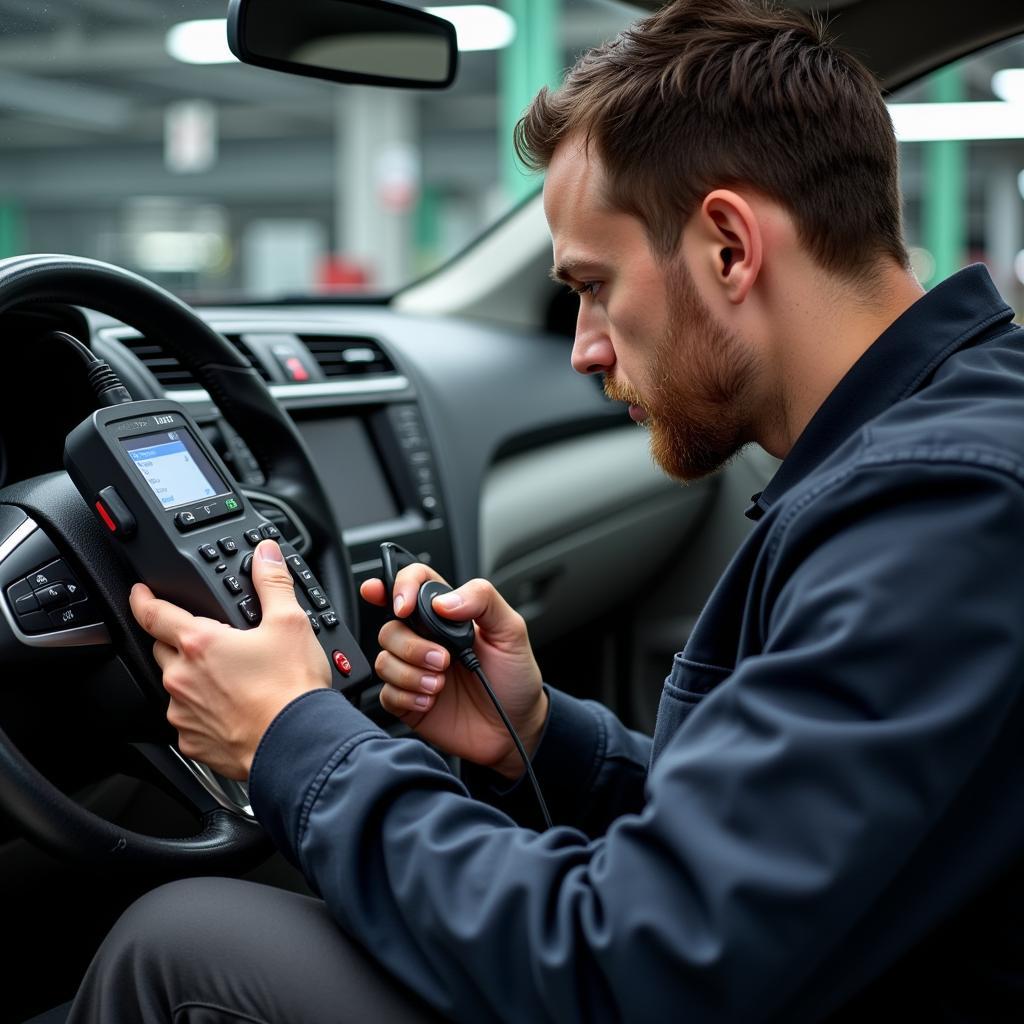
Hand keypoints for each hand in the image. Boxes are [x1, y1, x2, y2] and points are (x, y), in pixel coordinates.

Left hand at [130, 539, 330, 780]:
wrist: (298, 744)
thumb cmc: (292, 689)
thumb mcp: (290, 622)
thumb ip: (273, 583)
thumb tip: (266, 555)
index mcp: (199, 643)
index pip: (153, 613)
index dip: (143, 599)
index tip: (139, 593)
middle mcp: (182, 678)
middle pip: (163, 649)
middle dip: (177, 640)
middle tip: (209, 640)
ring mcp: (183, 713)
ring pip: (175, 686)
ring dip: (192, 678)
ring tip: (229, 678)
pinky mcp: (192, 743)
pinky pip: (187, 720)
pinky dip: (202, 712)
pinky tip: (231, 709)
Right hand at [360, 565, 547, 779]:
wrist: (515, 726)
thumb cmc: (515, 676)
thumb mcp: (511, 631)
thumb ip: (482, 600)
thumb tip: (443, 601)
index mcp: (447, 615)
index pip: (412, 583)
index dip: (397, 586)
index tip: (402, 606)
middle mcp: (425, 639)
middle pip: (389, 627)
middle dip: (412, 646)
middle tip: (444, 661)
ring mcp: (414, 669)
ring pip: (383, 660)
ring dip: (411, 674)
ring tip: (441, 685)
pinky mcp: (408, 700)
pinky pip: (385, 693)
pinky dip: (407, 697)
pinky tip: (431, 701)